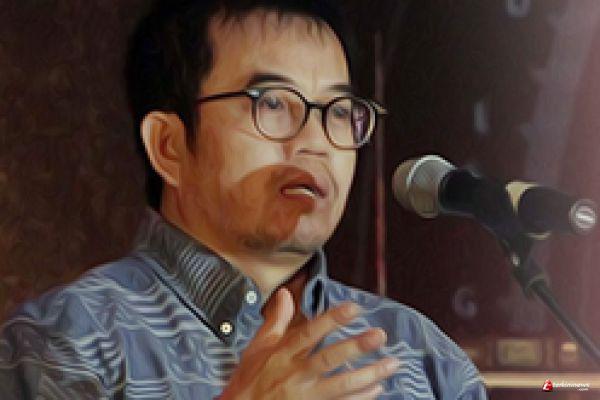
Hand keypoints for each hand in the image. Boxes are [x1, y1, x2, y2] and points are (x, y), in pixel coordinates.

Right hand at [218, 288, 398, 399]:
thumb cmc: (249, 380)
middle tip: (379, 335)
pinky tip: (377, 388)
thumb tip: (286, 294)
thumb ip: (276, 320)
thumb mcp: (258, 346)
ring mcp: (305, 396)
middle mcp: (295, 374)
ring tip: (391, 364)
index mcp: (283, 354)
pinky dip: (360, 398)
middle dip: (355, 347)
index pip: (309, 332)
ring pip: (341, 386)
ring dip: (368, 375)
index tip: (354, 308)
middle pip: (328, 359)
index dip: (332, 319)